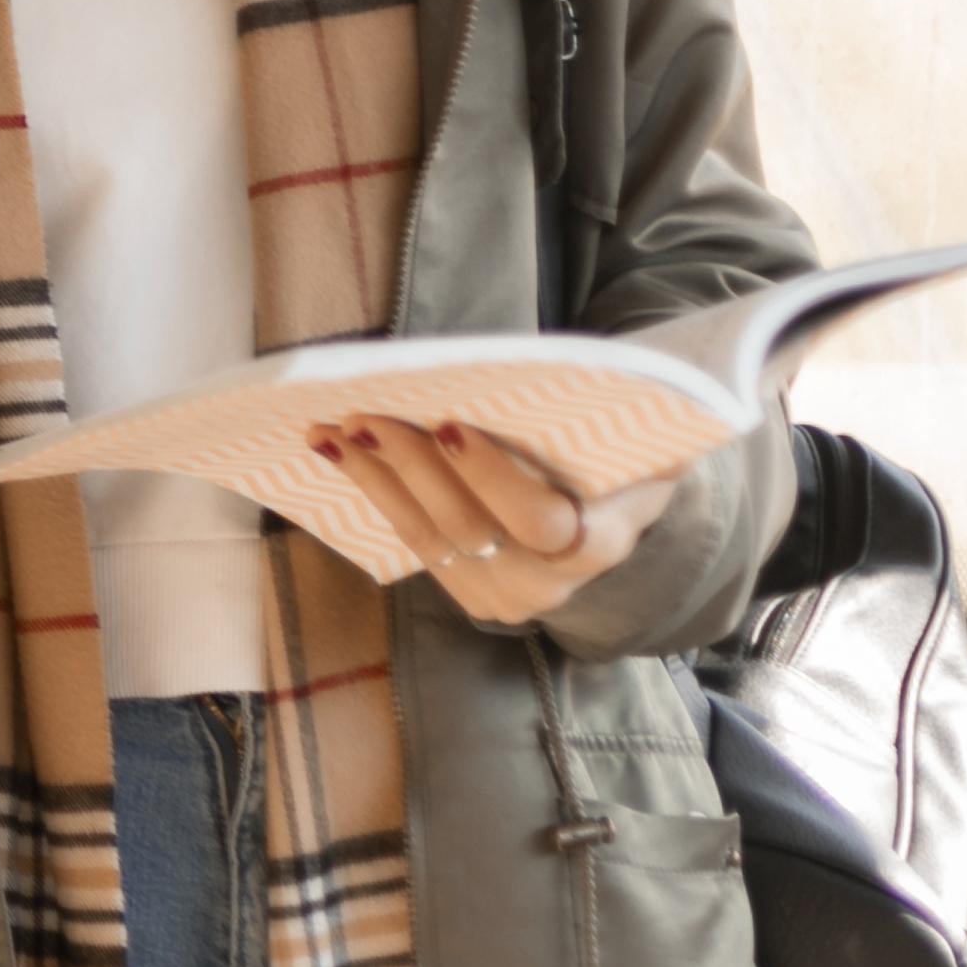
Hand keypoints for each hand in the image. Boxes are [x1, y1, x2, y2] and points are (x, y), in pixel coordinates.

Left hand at [312, 415, 672, 626]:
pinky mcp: (468, 594)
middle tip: (364, 416)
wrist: (612, 519)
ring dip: (373, 479)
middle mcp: (550, 583)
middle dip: (410, 466)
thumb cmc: (624, 462)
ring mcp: (505, 595)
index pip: (539, 522)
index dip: (491, 477)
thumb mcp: (635, 440)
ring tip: (331, 431)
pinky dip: (374, 494)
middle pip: (467, 526)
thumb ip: (604, 418)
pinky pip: (414, 544)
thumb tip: (575, 371)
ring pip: (427, 538)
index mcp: (600, 543)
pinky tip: (338, 452)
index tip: (447, 425)